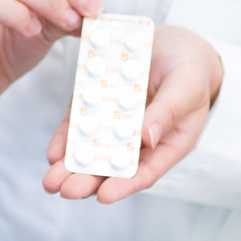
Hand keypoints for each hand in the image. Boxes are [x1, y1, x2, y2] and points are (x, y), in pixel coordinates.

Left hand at [43, 24, 223, 203]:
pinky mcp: (98, 105)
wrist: (174, 44)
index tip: (104, 196)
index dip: (125, 184)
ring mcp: (116, 123)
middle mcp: (139, 140)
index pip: (146, 171)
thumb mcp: (187, 84)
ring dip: (71, 167)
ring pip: (93, 151)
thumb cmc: (190, 67)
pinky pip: (81, 124)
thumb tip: (147, 138)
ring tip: (50, 181)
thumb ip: (168, 110)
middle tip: (65, 190)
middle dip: (88, 180)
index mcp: (167, 142)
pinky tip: (54, 151)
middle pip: (112, 167)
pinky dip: (67, 138)